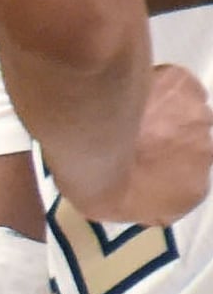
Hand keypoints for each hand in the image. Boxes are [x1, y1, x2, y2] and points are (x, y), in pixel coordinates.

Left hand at [65, 60, 212, 229]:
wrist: (91, 135)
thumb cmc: (96, 183)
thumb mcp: (112, 209)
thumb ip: (138, 200)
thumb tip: (136, 192)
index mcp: (191, 192)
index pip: (183, 184)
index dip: (157, 173)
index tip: (135, 167)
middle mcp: (205, 154)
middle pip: (188, 147)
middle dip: (165, 143)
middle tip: (131, 139)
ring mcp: (197, 116)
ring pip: (183, 115)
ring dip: (164, 116)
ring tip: (126, 114)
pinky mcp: (184, 84)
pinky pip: (174, 86)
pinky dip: (158, 87)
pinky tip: (132, 92)